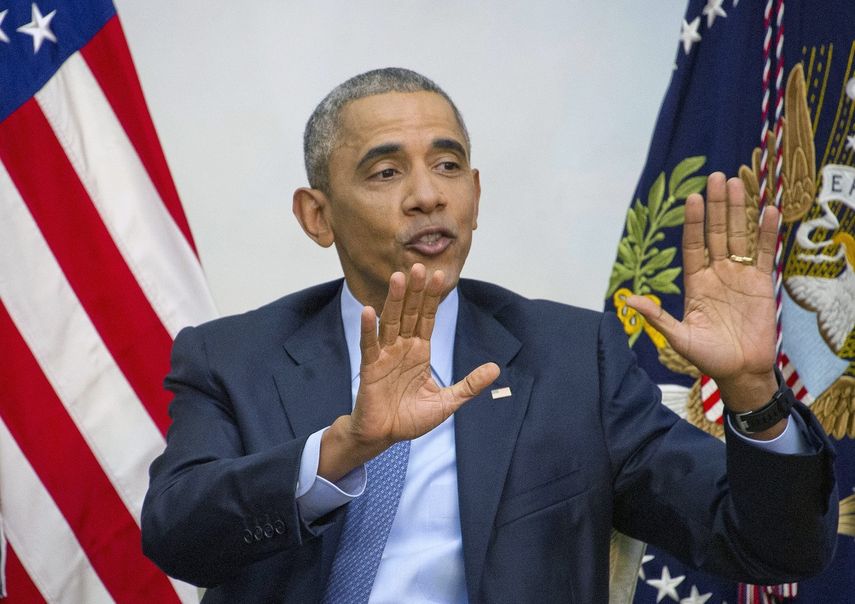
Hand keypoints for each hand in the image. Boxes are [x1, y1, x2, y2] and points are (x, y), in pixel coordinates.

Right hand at [319, 264, 499, 480]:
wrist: (385, 436)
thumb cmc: (411, 419)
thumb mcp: (447, 401)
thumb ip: (469, 385)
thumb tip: (496, 369)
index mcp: (420, 351)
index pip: (427, 318)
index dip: (432, 298)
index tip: (439, 275)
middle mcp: (403, 348)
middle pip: (409, 313)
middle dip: (415, 291)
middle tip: (419, 266)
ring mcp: (385, 355)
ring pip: (390, 321)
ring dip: (393, 300)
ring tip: (398, 278)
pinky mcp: (370, 367)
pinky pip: (369, 344)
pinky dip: (368, 328)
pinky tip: (369, 310)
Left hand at [628, 172, 778, 414]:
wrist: (740, 372)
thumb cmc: (707, 357)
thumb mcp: (678, 337)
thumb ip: (657, 317)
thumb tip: (627, 300)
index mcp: (695, 282)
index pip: (692, 245)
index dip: (692, 222)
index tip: (691, 198)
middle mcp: (717, 273)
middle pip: (717, 232)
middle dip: (716, 206)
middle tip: (716, 177)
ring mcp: (740, 276)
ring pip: (740, 236)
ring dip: (739, 210)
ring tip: (736, 184)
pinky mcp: (762, 283)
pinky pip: (765, 253)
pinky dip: (767, 233)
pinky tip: (769, 210)